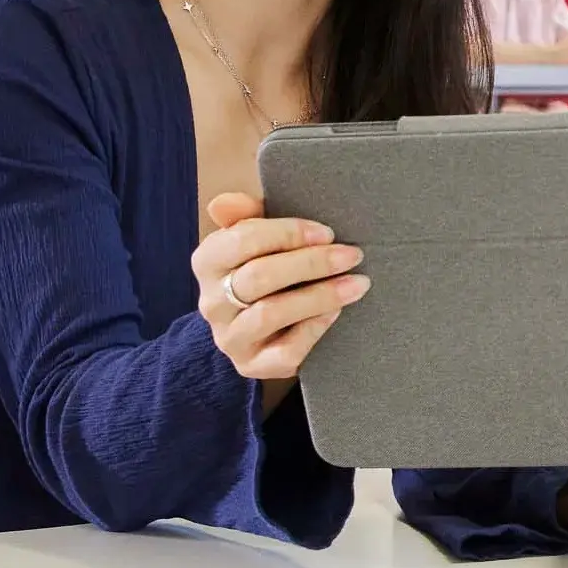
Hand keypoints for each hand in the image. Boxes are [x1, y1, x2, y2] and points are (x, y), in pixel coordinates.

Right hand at [194, 193, 369, 382]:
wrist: (262, 326)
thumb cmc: (269, 264)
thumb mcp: (260, 234)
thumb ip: (248, 213)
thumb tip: (225, 202)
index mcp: (209, 261)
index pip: (241, 240)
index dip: (288, 233)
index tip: (328, 232)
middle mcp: (211, 301)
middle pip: (259, 276)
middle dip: (312, 263)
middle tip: (353, 255)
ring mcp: (230, 337)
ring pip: (271, 313)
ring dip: (321, 295)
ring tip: (358, 283)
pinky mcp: (251, 365)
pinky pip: (285, 351)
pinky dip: (315, 328)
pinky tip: (337, 312)